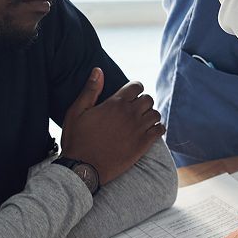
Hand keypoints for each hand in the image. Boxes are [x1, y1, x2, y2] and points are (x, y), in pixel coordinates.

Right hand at [60, 68, 164, 183]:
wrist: (83, 168)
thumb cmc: (77, 139)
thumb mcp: (77, 111)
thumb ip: (90, 89)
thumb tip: (98, 70)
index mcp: (115, 103)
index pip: (136, 86)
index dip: (134, 88)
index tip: (130, 94)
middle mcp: (130, 114)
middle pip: (148, 99)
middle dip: (142, 101)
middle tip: (134, 109)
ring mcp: (138, 130)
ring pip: (155, 114)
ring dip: (150, 115)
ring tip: (141, 120)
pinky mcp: (143, 145)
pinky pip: (160, 130)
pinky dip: (158, 128)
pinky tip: (149, 131)